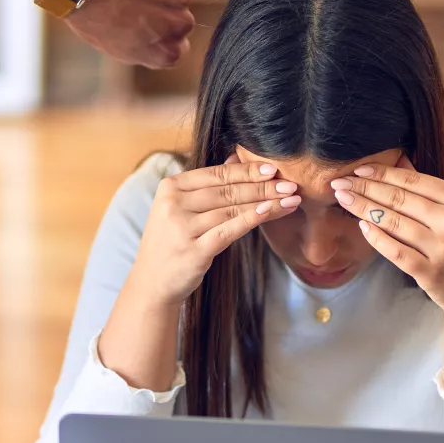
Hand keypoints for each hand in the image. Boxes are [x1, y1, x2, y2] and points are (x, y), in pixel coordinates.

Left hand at [63, 0, 194, 67]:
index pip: (179, 46)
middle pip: (182, 17)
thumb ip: (147, 45)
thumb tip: (153, 35)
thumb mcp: (120, 47)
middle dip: (164, 8)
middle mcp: (182, 26)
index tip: (147, 22)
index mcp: (169, 53)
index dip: (162, 32)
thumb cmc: (94, 17)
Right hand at [123, 159, 301, 305]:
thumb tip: (236, 159)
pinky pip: (229, 230)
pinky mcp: (194, 250)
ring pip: (233, 210)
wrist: (152, 282)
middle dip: (263, 187)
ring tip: (291, 200)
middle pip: (228, 191)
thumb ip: (207, 185)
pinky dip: (251, 219)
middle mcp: (174, 204)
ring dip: (266, 203)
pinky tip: (271, 212)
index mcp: (170, 188)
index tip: (272, 168)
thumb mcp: (181, 208)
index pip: (216, 174)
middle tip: (290, 184)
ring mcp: (183, 228)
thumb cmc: (171, 243)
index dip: (247, 170)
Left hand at [329, 163, 443, 313]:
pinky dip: (377, 237)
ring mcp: (442, 248)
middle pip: (399, 199)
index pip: (412, 180)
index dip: (381, 173)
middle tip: (339, 182)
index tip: (357, 169)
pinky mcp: (431, 272)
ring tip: (344, 199)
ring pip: (394, 223)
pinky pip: (396, 251)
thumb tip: (397, 159)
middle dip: (365, 188)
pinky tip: (362, 226)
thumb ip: (426, 187)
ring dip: (364, 209)